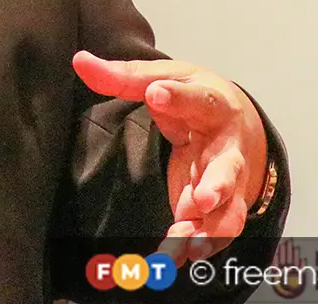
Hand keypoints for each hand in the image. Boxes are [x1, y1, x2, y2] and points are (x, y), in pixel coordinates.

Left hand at [71, 52, 266, 262]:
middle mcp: (226, 147)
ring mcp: (227, 182)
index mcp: (211, 104)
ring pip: (228, 211)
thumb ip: (123, 77)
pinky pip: (214, 233)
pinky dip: (196, 246)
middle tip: (201, 200)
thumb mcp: (162, 78)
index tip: (155, 94)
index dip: (177, 97)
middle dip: (218, 185)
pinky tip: (174, 256)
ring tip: (182, 240)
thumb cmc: (193, 97)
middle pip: (228, 167)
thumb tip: (80, 61)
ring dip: (208, 230)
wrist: (237, 121)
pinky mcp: (219, 208)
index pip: (196, 98)